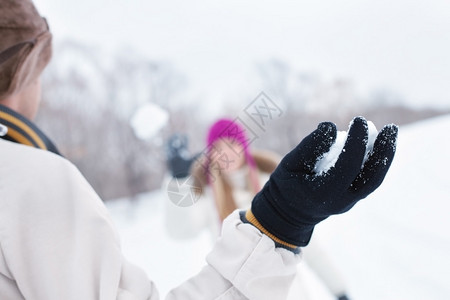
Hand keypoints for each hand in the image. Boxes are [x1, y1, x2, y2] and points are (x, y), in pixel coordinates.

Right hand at [242, 117, 397, 249]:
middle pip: (371, 178)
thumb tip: (332, 127)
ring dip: (385, 156)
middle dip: (383, 152)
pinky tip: (380, 143)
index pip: (347, 166)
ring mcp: (350, 202)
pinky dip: (378, 161)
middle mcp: (341, 201)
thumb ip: (309, 146)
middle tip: (391, 128)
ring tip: (391, 133)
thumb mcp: (290, 164)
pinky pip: (370, 180)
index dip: (356, 142)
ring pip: (375, 180)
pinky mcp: (353, 198)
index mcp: (322, 194)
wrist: (289, 212)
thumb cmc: (287, 184)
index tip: (358, 121)